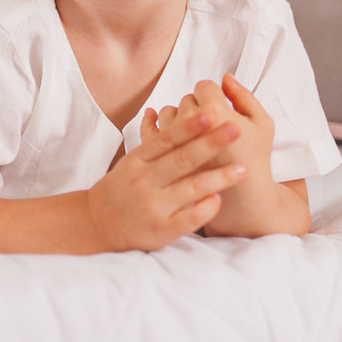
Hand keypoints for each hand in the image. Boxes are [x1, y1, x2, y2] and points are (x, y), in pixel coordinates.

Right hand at [87, 110, 246, 251]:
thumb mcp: (129, 163)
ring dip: (218, 178)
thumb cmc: (122, 189)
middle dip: (211, 143)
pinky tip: (219, 199)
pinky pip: (189, 219)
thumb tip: (157, 111)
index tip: (210, 112)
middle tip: (235, 129)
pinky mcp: (161, 230)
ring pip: (190, 189)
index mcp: (137, 161)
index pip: (166, 139)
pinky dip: (205, 208)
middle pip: (182, 159)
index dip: (188, 126)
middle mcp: (145, 181)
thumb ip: (149, 143)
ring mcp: (153, 206)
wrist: (99, 223)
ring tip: (242, 169)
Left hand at [150, 74, 273, 181]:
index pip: (204, 86)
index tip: (220, 105)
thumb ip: (244, 96)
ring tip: (195, 130)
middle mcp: (188, 123)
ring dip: (179, 116)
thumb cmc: (255, 159)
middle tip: (211, 122)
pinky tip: (156, 117)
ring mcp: (171, 138)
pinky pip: (150, 128)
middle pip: (186, 99)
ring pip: (168, 111)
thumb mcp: (263, 124)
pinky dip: (153, 121)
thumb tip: (225, 77)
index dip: (214, 94)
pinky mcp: (159, 154)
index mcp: (215, 112)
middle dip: (199, 106)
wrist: (241, 199)